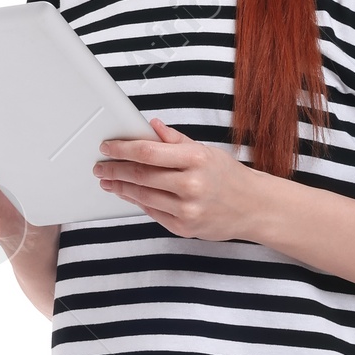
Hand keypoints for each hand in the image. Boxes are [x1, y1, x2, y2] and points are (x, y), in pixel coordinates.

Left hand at [93, 119, 273, 240]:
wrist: (254, 207)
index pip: (149, 152)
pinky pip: (153, 212)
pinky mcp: (185, 228)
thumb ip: (175, 140)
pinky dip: (137, 201)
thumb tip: (150, 126)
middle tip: (100, 166)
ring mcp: (188, 209)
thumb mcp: (205, 151)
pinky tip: (128, 194)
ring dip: (120, 187)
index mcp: (196, 159)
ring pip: (143, 196)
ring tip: (108, 180)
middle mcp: (192, 185)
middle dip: (115, 169)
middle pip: (141, 175)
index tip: (107, 147)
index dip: (122, 149)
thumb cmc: (228, 177)